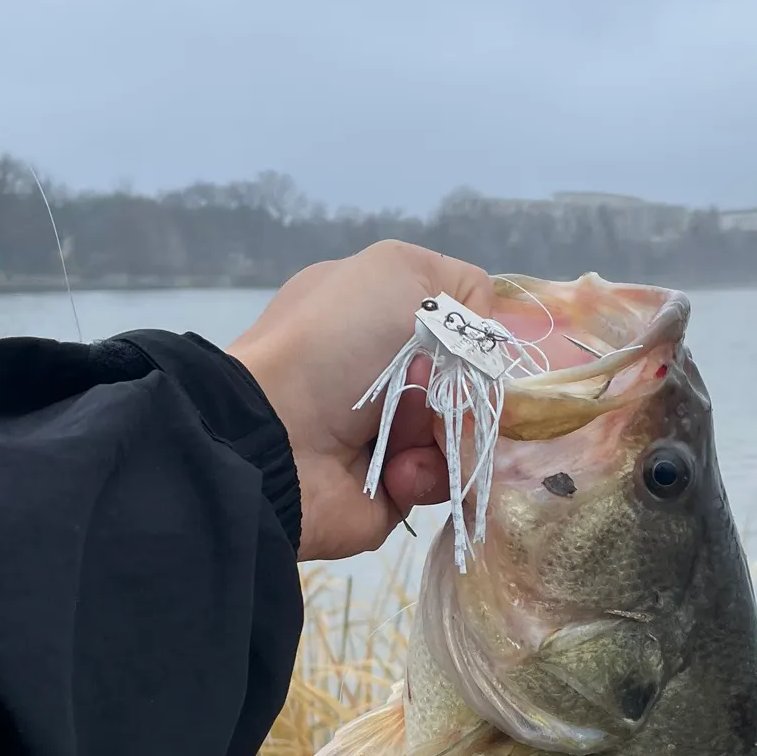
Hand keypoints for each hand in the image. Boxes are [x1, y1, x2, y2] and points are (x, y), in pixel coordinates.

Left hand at [228, 240, 494, 560]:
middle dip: (463, 388)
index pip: (456, 323)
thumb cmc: (335, 344)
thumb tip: (481, 334)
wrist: (276, 440)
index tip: (475, 343)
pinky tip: (397, 470)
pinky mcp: (394, 485)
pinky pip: (443, 479)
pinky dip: (426, 472)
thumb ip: (461, 286)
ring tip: (404, 436)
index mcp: (377, 314)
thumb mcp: (398, 269)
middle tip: (433, 389)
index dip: (475, 336)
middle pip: (469, 382)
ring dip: (443, 431)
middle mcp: (383, 372)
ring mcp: (389, 430)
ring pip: (464, 432)